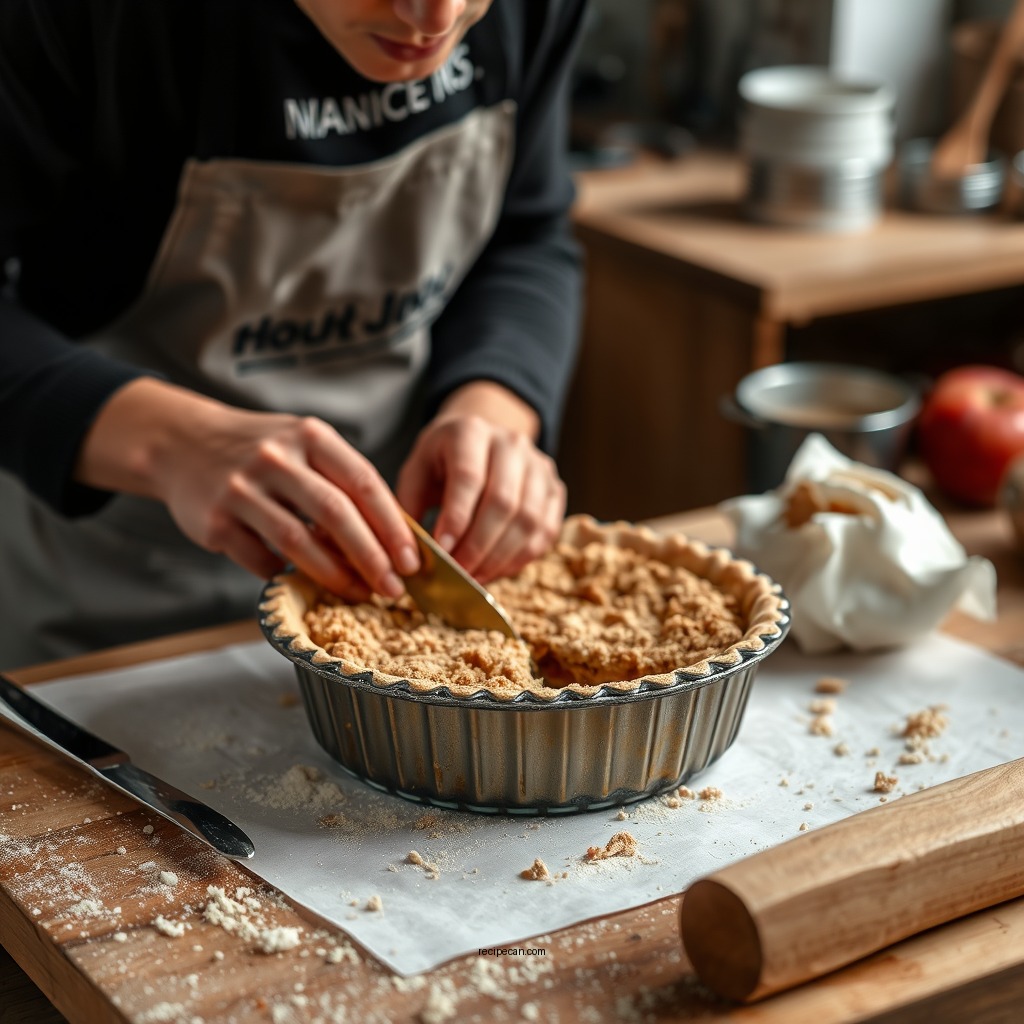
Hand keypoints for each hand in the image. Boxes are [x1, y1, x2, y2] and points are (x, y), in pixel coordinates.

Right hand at [74, 378, 419, 597]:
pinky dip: (289, 575)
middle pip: (336, 514)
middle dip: (372, 558)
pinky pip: (262, 560)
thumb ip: (343, 481)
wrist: (181, 443)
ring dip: (335, 576)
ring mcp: (241, 490)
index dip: (392, 526)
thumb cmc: (262, 450)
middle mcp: (275, 458)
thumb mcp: (304, 445)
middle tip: (394, 588)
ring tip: (359, 594)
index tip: (412, 559)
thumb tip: (393, 538)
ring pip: (299, 542)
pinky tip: (304, 580)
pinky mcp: (214, 522)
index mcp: (309, 436)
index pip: (363, 482)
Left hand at [397, 381, 565, 581]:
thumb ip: (411, 510)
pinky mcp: (554, 489)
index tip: (442, 551)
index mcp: (470, 432)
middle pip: (503, 502)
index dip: (457, 519)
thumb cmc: (441, 463)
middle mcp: (511, 443)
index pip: (468, 478)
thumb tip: (414, 557)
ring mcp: (538, 466)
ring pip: (528, 520)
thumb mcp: (415, 474)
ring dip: (500, 557)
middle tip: (457, 573)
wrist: (478, 443)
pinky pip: (545, 531)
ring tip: (474, 577)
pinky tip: (496, 570)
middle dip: (478, 546)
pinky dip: (521, 558)